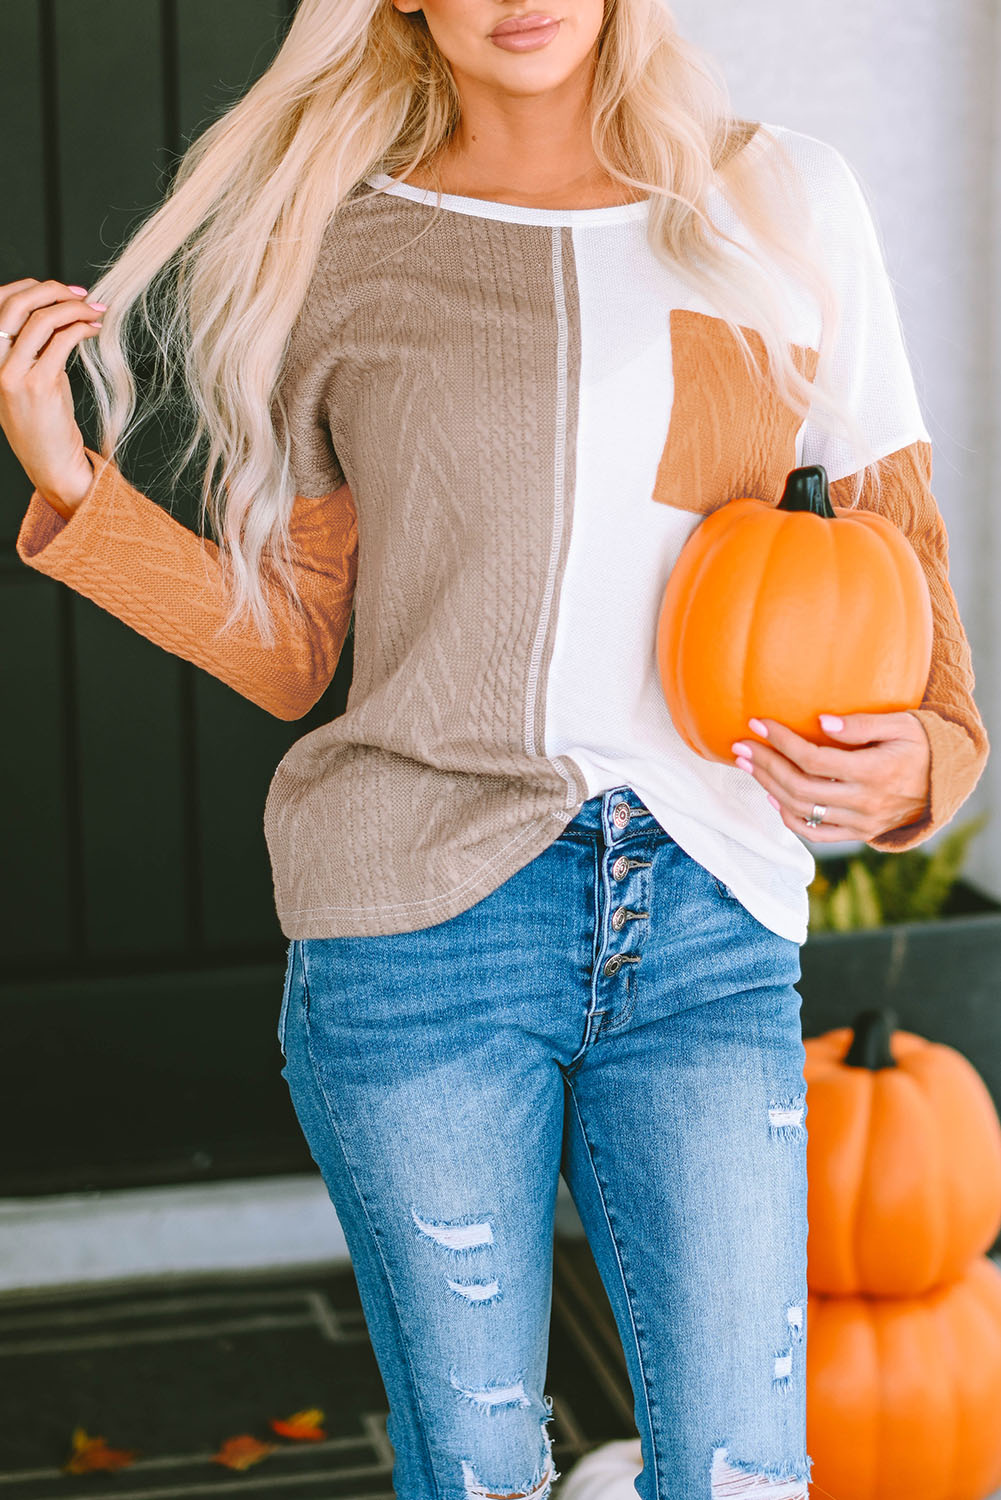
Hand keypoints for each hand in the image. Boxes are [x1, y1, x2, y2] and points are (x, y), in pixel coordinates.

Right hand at [0, 277, 105, 515]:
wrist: (51, 464)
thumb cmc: (45, 423)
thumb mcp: (31, 377)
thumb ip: (34, 347)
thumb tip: (58, 312)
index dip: (30, 287)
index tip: (62, 290)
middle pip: (18, 304)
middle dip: (54, 291)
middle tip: (84, 295)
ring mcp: (14, 374)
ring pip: (42, 320)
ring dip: (75, 309)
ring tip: (96, 313)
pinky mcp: (40, 385)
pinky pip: (62, 341)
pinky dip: (82, 328)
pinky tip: (95, 330)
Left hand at [730, 710, 931, 843]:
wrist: (945, 784)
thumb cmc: (922, 745)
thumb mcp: (902, 724)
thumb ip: (862, 724)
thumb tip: (822, 722)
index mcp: (876, 772)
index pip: (814, 759)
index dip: (782, 741)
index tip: (757, 723)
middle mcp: (865, 802)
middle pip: (799, 786)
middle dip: (765, 764)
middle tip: (740, 746)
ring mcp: (860, 822)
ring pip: (802, 810)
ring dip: (768, 787)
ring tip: (747, 765)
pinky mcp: (858, 833)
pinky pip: (816, 833)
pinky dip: (789, 818)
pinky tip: (772, 797)